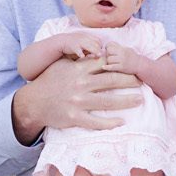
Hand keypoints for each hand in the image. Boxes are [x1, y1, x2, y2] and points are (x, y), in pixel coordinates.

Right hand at [13, 55, 141, 139]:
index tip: (132, 65)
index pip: (104, 64)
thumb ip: (81, 60)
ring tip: (140, 100)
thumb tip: (99, 52)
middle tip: (142, 82)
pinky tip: (122, 121)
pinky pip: (96, 122)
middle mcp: (80, 84)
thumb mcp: (63, 64)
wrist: (33, 103)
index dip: (120, 64)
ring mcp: (78, 102)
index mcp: (78, 69)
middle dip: (130, 81)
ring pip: (108, 101)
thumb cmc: (49, 81)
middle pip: (111, 81)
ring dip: (127, 101)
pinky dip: (110, 123)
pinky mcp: (75, 117)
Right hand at [61, 35, 104, 60]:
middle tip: (102, 55)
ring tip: (97, 56)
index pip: (97, 40)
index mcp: (87, 36)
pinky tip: (83, 57)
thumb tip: (98, 52)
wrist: (61, 41)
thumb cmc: (74, 43)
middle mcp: (84, 38)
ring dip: (94, 51)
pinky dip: (80, 53)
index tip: (101, 51)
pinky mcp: (73, 47)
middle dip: (99, 49)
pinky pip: (78, 50)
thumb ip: (90, 46)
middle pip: (95, 43)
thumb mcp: (83, 42)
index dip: (100, 46)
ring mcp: (79, 42)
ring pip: (88, 46)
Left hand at [97, 41, 141, 76]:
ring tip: (111, 63)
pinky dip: (107, 67)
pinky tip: (103, 67)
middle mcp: (122, 54)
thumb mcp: (127, 49)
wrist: (140, 65)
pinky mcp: (122, 68)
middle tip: (109, 57)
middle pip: (108, 52)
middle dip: (107, 55)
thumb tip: (109, 44)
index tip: (108, 51)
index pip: (110, 46)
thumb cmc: (132, 57)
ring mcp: (122, 61)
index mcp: (122, 49)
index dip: (107, 48)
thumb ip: (118, 47)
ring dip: (108, 62)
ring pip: (109, 60)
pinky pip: (112, 67)